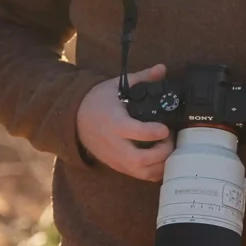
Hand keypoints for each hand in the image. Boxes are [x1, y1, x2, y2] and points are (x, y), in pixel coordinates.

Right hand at [77, 64, 170, 180]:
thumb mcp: (117, 86)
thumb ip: (142, 78)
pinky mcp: (118, 166)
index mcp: (115, 123)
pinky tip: (162, 158)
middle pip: (140, 160)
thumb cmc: (97, 101)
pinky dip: (154, 171)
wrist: (75, 119)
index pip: (134, 133)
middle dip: (162, 153)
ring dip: (161, 164)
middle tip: (170, 138)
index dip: (152, 133)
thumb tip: (162, 69)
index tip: (165, 128)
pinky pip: (140, 176)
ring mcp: (116, 159)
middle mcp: (115, 145)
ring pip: (142, 173)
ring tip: (167, 148)